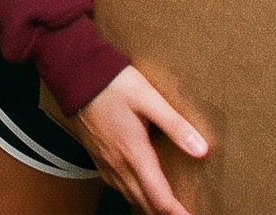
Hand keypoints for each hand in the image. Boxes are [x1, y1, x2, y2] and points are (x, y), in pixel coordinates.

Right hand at [75, 66, 207, 214]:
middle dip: (163, 212)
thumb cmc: (112, 83)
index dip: (176, 212)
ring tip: (164, 207)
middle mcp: (118, 163)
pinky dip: (131, 195)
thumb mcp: (149, 98)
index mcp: (134, 153)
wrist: (74, 73)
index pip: (158, 197)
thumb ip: (175, 125)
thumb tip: (201, 150)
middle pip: (144, 202)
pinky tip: (137, 189)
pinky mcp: (96, 155)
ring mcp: (105, 160)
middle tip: (181, 213)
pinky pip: (115, 185)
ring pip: (128, 196)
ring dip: (147, 205)